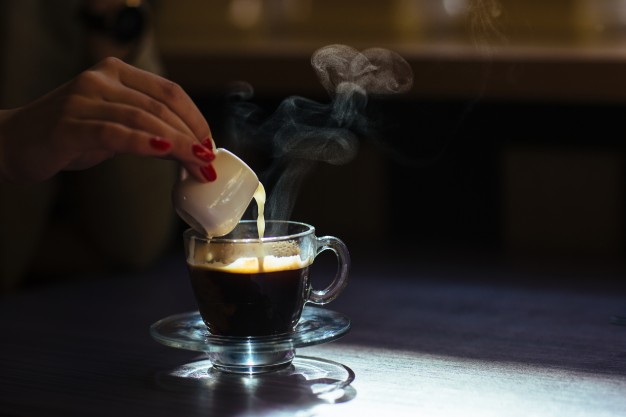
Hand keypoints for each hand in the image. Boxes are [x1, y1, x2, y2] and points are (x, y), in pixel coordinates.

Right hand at [0, 57, 215, 183]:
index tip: (209, 143)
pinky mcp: (69, 125)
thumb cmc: (69, 135)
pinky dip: (144, 143)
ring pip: (143, 119)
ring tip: (197, 164)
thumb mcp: (114, 125)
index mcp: (115, 72)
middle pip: (161, 107)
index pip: (169, 91)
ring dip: (177, 145)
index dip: (195, 118)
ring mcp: (82, 100)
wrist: (13, 142)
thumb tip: (191, 147)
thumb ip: (147, 127)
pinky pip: (115, 133)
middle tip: (208, 162)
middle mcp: (100, 79)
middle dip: (191, 137)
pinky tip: (165, 152)